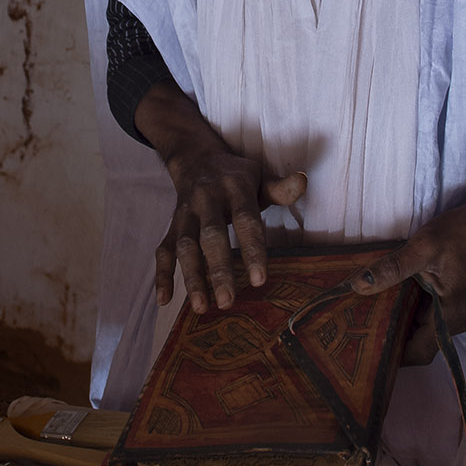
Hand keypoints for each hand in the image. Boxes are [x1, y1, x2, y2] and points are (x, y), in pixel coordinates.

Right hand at [154, 146, 307, 314]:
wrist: (196, 158)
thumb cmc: (237, 177)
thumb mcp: (260, 177)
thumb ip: (281, 188)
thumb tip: (302, 182)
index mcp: (235, 187)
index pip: (245, 220)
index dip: (252, 249)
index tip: (259, 280)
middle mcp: (207, 199)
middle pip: (211, 236)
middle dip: (218, 270)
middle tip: (227, 302)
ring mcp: (186, 213)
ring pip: (185, 246)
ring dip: (191, 277)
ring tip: (202, 307)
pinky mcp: (172, 225)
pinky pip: (163, 250)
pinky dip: (162, 275)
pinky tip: (164, 301)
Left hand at [348, 201, 465, 364]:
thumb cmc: (458, 234)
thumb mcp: (422, 248)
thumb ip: (391, 269)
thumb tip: (357, 286)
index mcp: (451, 316)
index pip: (418, 353)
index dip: (392, 357)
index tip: (363, 349)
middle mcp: (455, 322)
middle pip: (417, 344)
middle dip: (389, 339)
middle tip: (356, 331)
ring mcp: (454, 313)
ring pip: (419, 330)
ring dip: (396, 324)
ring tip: (363, 317)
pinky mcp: (450, 302)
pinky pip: (424, 316)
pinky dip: (405, 311)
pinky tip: (384, 300)